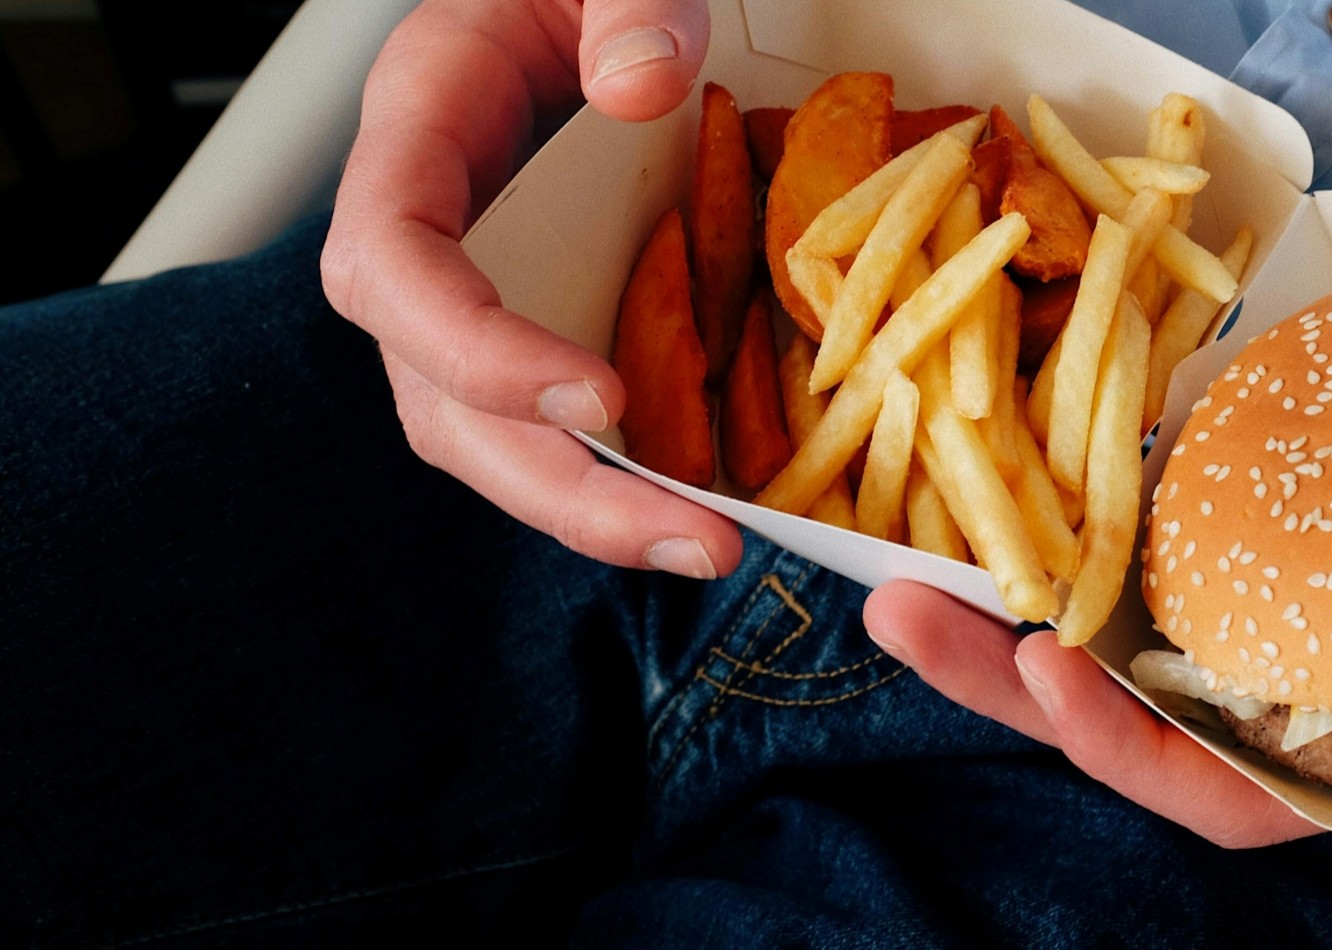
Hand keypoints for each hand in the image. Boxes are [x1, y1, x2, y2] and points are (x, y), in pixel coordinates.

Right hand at [319, 0, 740, 577]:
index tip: (596, 399)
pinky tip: (707, 509)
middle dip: (555, 485)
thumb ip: (625, 5)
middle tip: (683, 536)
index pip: (394, 266)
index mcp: (416, 134)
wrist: (582, 2)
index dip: (476, 349)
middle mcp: (428, 235)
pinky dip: (625, 475)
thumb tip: (640, 86)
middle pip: (438, 398)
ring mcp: (479, 292)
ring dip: (593, 509)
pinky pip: (556, 421)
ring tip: (705, 546)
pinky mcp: (543, 322)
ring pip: (490, 436)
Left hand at [859, 374, 1331, 903]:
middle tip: (915, 616)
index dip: (1165, 767)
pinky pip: (1234, 528)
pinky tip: (1049, 474)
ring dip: (1048, 602)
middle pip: (1182, 724)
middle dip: (1040, 688)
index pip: (1284, 800)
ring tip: (929, 559)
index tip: (1068, 689)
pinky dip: (1137, 514)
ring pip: (1182, 632)